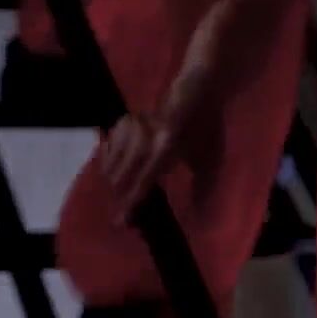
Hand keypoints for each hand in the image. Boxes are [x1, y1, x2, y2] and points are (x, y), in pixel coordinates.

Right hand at [99, 85, 221, 225]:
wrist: (197, 94)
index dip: (130, 204)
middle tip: (124, 210)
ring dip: (114, 181)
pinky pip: (107, 148)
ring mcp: (129, 127)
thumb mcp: (209, 160)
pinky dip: (109, 162)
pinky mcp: (122, 121)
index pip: (143, 182)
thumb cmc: (205, 131)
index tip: (119, 223)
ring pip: (110, 163)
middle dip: (120, 195)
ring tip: (121, 193)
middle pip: (120, 176)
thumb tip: (197, 216)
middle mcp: (142, 137)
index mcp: (166, 147)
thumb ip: (202, 187)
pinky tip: (116, 170)